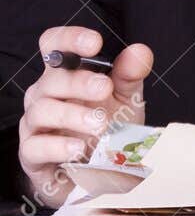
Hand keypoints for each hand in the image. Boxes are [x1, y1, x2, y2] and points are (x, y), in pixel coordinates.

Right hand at [18, 26, 153, 210]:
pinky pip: (35, 147)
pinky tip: (79, 149)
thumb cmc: (105, 132)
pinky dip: (58, 147)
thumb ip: (129, 76)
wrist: (96, 176)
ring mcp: (35, 126)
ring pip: (42, 110)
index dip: (69, 39)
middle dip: (78, 81)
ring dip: (72, 115)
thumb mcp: (124, 101)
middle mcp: (44, 96)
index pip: (54, 46)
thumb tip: (140, 50)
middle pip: (51, 79)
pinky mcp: (32, 155)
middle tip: (104, 88)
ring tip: (100, 125)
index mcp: (64, 76)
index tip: (95, 43)